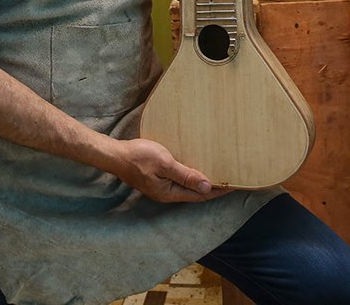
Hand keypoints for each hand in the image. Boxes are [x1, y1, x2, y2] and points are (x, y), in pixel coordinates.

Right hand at [110, 138, 231, 202]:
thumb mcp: (164, 163)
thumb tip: (207, 186)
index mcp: (170, 193)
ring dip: (202, 183)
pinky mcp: (156, 179)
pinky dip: (191, 177)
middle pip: (195, 194)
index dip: (217, 191)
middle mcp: (167, 194)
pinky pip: (179, 181)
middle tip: (230, 180)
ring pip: (187, 188)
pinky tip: (194, 170)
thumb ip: (185, 175)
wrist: (115, 154)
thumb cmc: (138, 157)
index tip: (234, 185)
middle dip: (212, 189)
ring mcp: (161, 188)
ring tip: (217, 176)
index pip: (200, 194)